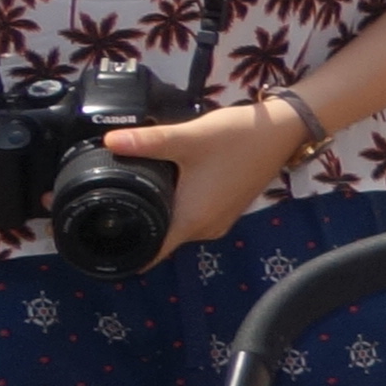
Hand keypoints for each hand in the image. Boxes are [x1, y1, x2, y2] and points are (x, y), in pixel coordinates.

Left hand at [106, 97, 318, 254]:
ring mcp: (219, 220)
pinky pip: (192, 216)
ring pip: (177, 225)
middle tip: (111, 200)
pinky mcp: (227, 209)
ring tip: (139, 187)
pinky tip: (172, 183)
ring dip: (160, 213)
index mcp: (192, 220)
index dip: (124, 253)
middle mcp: (205, 228)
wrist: (283, 131)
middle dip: (138, 224)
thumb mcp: (188, 138)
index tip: (102, 243)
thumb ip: (146, 142)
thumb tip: (109, 142)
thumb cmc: (237, 139)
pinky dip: (179, 206)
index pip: (151, 253)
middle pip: (161, 238)